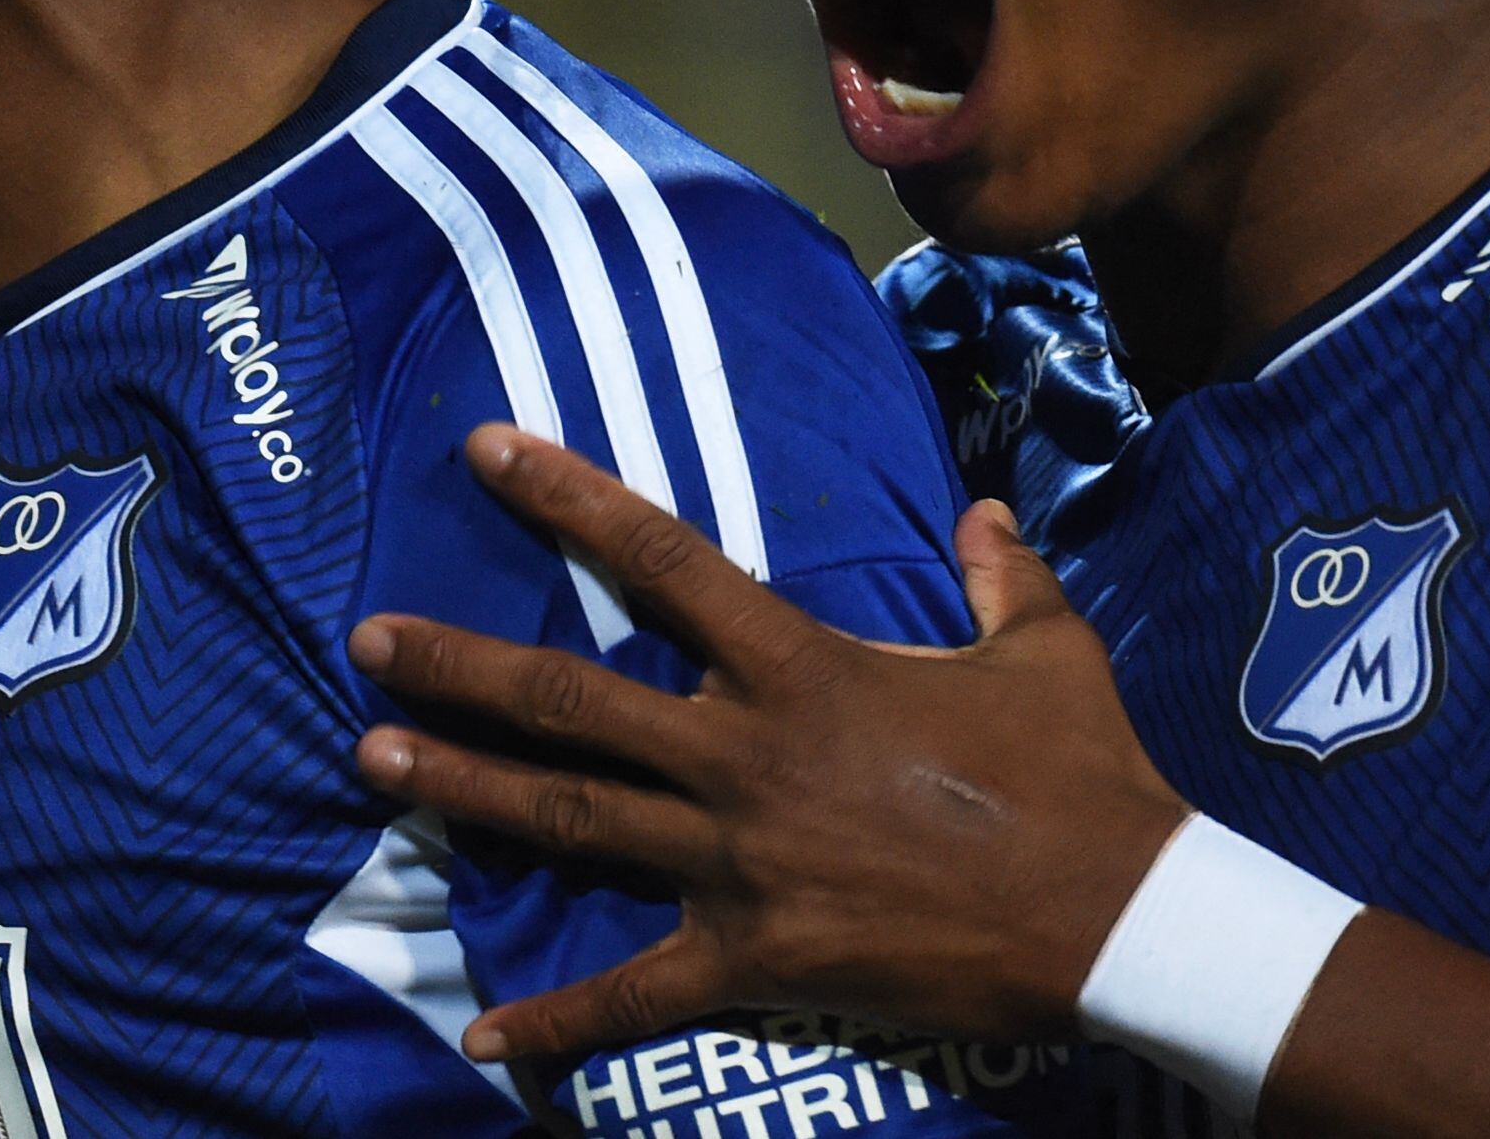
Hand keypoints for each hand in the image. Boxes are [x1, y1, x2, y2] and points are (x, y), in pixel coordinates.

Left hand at [347, 422, 1189, 1065]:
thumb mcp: (1048, 650)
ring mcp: (740, 862)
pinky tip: (483, 1041)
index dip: (569, 498)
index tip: (487, 448)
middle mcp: (746, 755)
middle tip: (370, 641)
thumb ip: (998, 572)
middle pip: (573, 699)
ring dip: (466, 791)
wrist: (1119, 918)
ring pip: (573, 818)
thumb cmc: (1082, 776)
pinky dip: (555, 1023)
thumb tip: (982, 512)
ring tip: (372, 763)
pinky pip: (636, 995)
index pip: (663, 560)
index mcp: (802, 667)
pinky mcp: (755, 961)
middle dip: (460, 667)